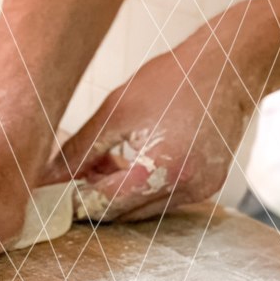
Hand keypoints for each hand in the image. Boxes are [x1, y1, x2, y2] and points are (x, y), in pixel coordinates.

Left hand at [44, 35, 255, 220]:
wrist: (230, 66)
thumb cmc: (173, 80)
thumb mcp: (117, 111)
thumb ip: (81, 150)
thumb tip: (49, 176)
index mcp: (162, 168)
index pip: (106, 203)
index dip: (75, 202)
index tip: (52, 197)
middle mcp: (186, 188)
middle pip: (124, 214)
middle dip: (94, 199)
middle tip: (71, 178)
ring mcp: (201, 191)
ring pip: (142, 211)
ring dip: (117, 196)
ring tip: (100, 164)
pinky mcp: (207, 187)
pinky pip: (162, 201)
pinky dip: (140, 190)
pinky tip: (127, 163)